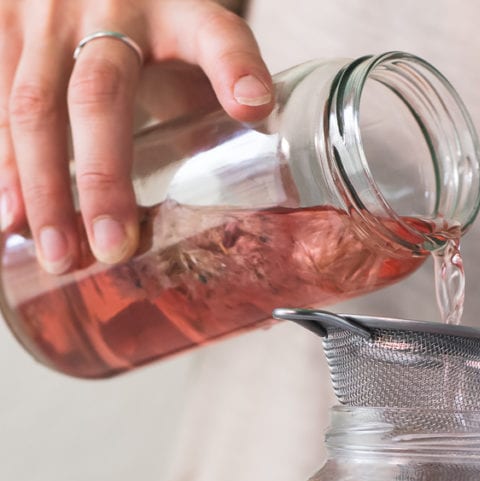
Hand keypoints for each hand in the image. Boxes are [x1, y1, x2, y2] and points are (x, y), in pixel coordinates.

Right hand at [0, 0, 273, 270]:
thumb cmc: (151, 22)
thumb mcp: (191, 47)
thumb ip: (212, 103)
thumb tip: (247, 194)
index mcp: (174, 10)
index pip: (213, 33)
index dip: (233, 67)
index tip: (253, 105)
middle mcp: (106, 6)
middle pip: (99, 95)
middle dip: (104, 177)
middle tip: (112, 246)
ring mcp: (44, 16)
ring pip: (32, 106)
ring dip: (43, 189)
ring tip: (59, 256)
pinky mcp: (2, 27)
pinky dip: (4, 171)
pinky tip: (9, 221)